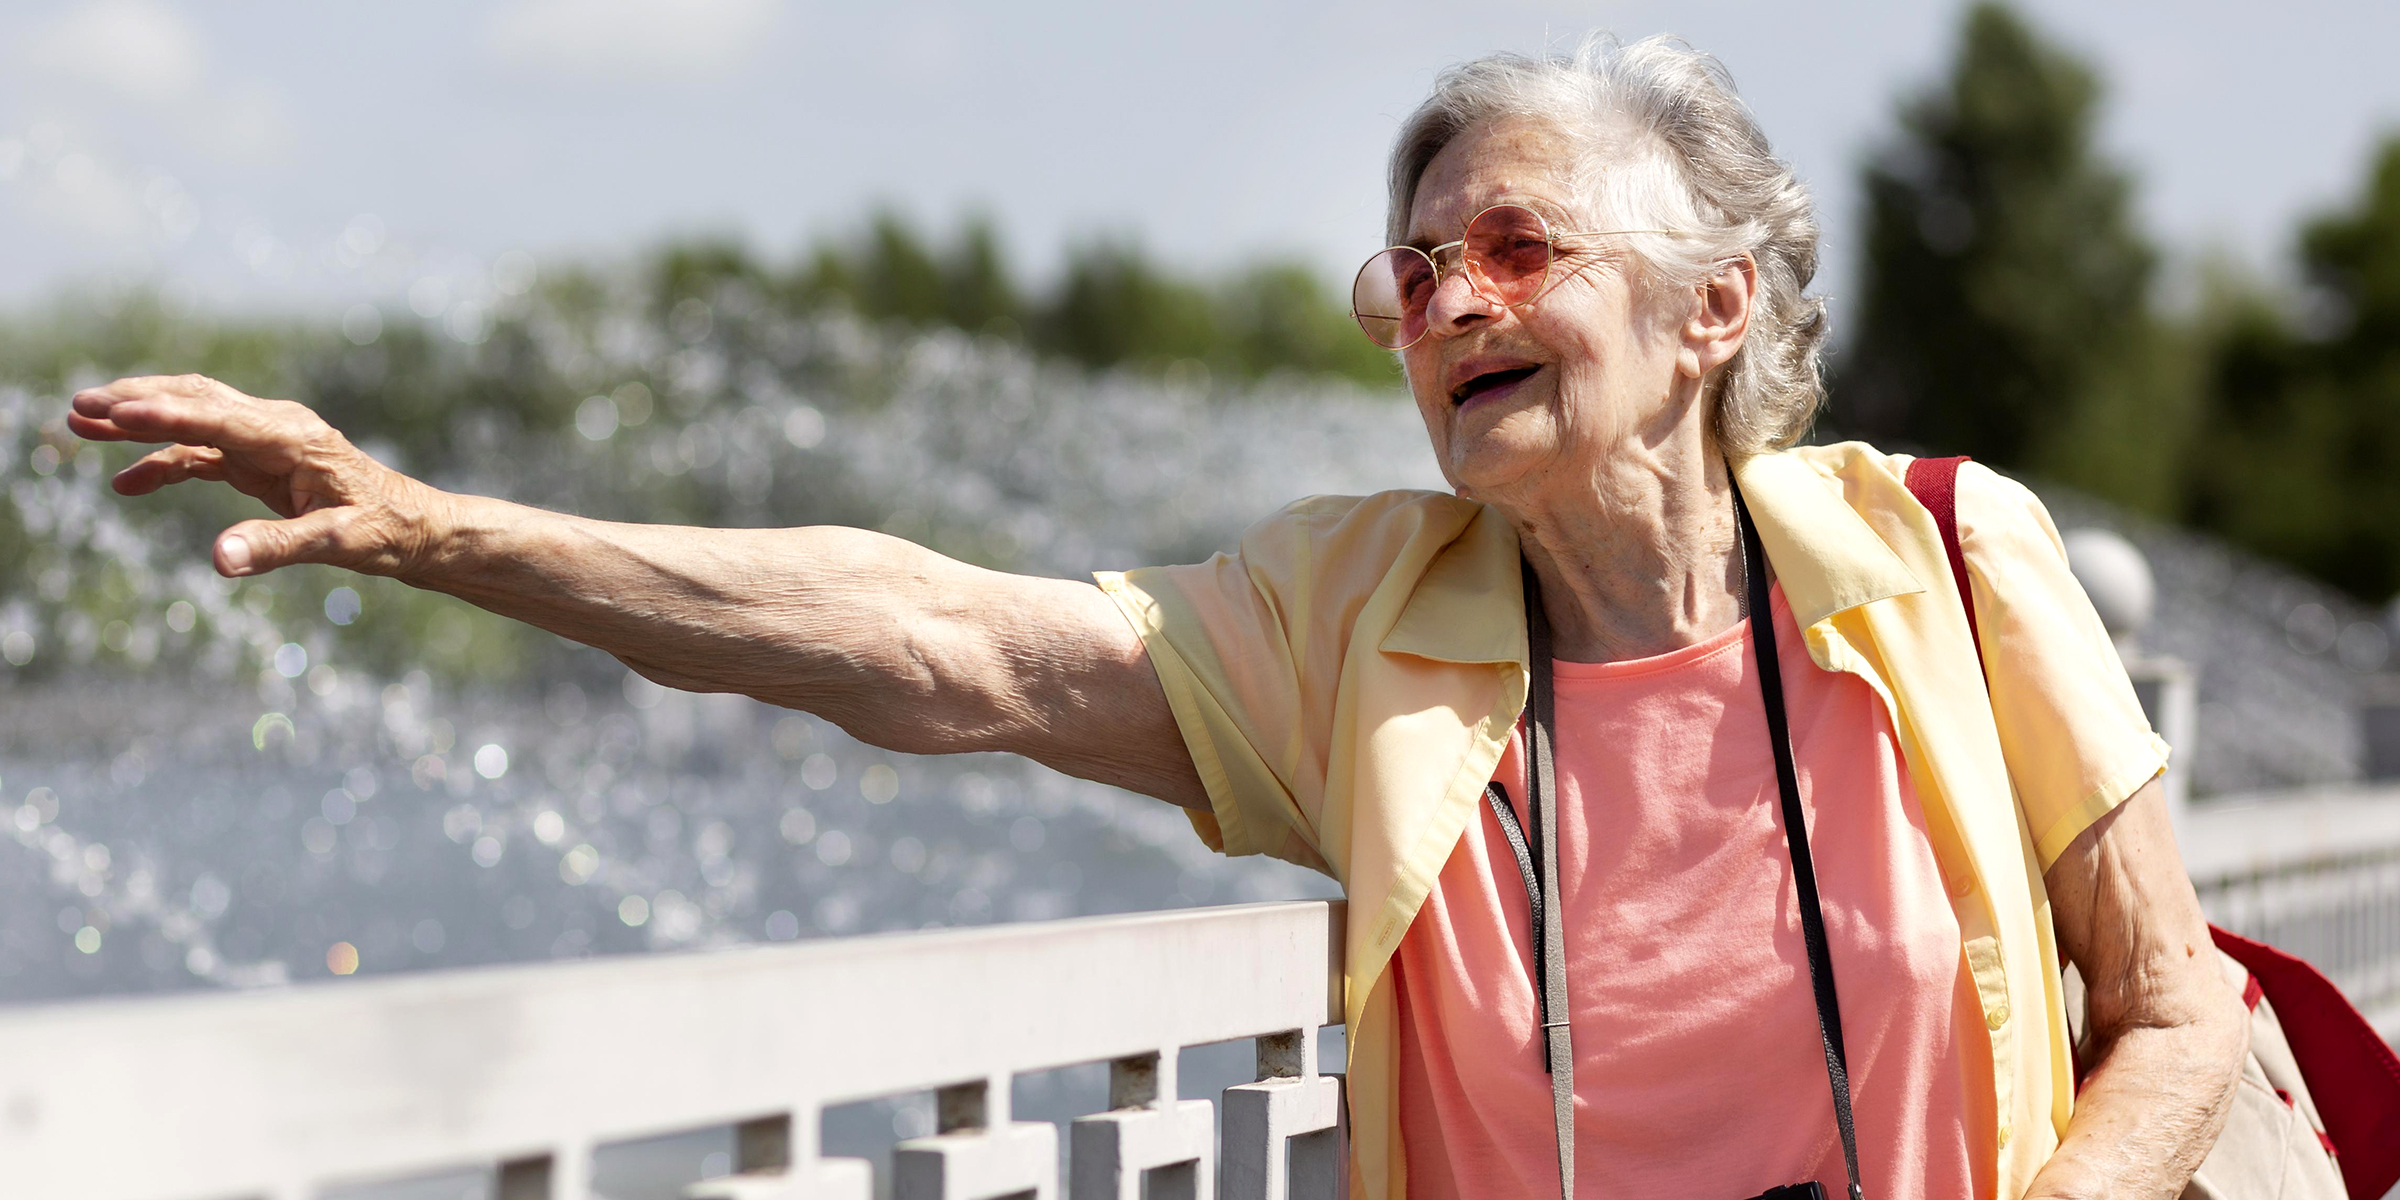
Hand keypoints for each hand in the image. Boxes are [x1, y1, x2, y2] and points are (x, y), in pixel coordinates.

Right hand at [67, 374, 448, 578]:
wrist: (414, 526)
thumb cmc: (385, 531)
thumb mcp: (337, 544)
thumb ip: (277, 547)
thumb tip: (219, 559)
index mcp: (296, 438)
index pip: (219, 419)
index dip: (165, 415)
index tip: (115, 413)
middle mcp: (277, 428)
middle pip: (196, 401)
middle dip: (137, 402)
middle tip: (78, 407)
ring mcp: (266, 441)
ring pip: (193, 418)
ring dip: (140, 420)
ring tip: (79, 424)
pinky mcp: (259, 461)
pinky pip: (201, 453)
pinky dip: (163, 462)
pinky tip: (126, 484)